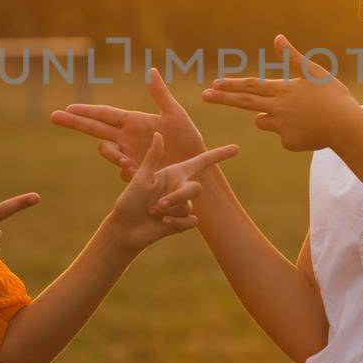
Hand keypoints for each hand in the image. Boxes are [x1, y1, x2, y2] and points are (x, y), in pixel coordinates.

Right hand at [51, 67, 205, 180]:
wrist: (196, 163)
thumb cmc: (188, 136)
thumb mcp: (175, 114)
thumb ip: (160, 95)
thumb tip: (151, 70)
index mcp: (133, 120)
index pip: (104, 113)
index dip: (86, 110)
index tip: (67, 107)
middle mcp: (126, 136)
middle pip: (94, 128)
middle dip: (74, 122)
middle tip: (54, 117)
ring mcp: (128, 154)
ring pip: (107, 151)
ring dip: (112, 156)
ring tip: (126, 163)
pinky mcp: (135, 171)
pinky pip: (122, 170)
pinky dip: (125, 170)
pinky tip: (134, 171)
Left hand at [110, 131, 238, 251]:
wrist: (126, 228)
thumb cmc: (129, 201)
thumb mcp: (140, 178)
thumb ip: (152, 158)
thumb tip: (158, 134)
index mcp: (174, 173)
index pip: (201, 162)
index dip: (219, 155)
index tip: (237, 149)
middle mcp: (180, 187)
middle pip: (196, 189)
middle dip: (178, 197)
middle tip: (158, 205)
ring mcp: (182, 205)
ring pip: (189, 206)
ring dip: (171, 211)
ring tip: (152, 212)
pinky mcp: (182, 222)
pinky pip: (191, 221)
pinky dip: (176, 223)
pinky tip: (162, 224)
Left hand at [202, 34, 362, 152]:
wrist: (347, 127)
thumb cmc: (334, 97)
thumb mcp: (315, 73)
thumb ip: (293, 58)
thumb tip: (277, 38)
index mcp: (283, 90)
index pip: (251, 85)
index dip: (232, 84)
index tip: (215, 83)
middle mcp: (277, 108)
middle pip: (244, 102)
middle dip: (222, 98)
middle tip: (205, 96)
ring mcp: (281, 127)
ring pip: (263, 121)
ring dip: (270, 116)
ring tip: (298, 114)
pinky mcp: (288, 143)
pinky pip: (283, 136)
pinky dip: (292, 132)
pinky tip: (310, 130)